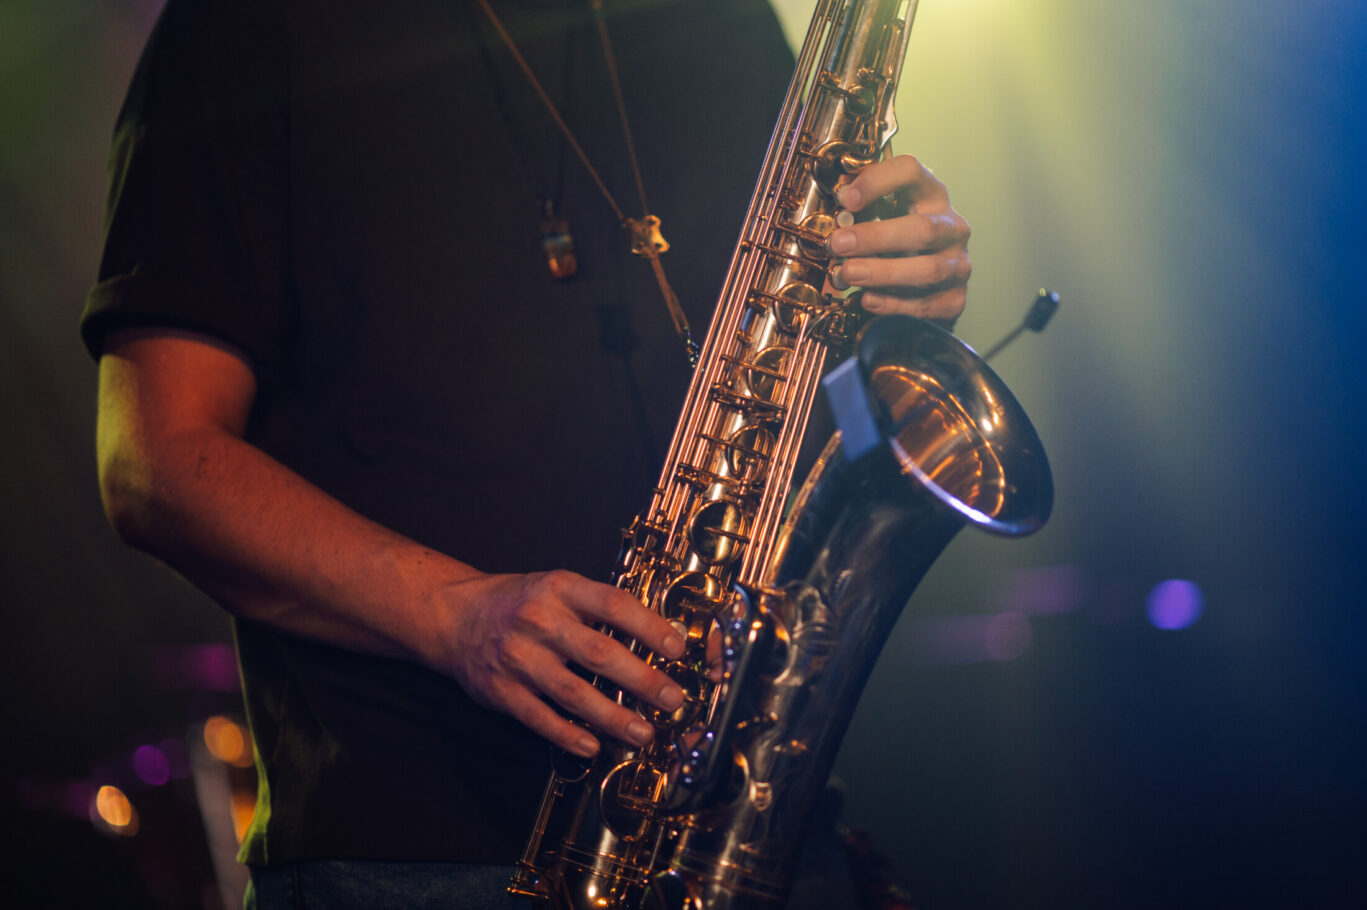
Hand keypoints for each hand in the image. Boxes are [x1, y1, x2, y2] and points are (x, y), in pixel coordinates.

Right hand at [439, 570, 685, 757]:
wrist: (455, 617)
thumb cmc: (519, 603)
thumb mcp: (559, 588)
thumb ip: (599, 608)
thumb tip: (657, 635)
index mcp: (560, 589)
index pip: (613, 605)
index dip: (648, 626)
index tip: (676, 648)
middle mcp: (540, 621)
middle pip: (599, 653)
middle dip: (641, 680)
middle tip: (672, 699)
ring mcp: (519, 657)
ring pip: (573, 692)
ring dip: (613, 716)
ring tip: (643, 732)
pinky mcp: (502, 690)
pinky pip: (539, 718)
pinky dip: (568, 734)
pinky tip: (593, 746)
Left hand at [825, 153, 970, 321]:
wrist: (927, 283)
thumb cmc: (897, 242)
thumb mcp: (882, 216)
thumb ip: (861, 209)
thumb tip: (836, 200)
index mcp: (932, 195)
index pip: (911, 172)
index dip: (877, 182)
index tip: (846, 199)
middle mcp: (952, 227)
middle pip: (922, 229)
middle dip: (875, 238)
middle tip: (839, 245)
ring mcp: (958, 263)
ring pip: (927, 270)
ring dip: (882, 273)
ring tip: (848, 273)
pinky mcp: (956, 297)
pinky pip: (925, 304)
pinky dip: (893, 303)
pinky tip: (868, 298)